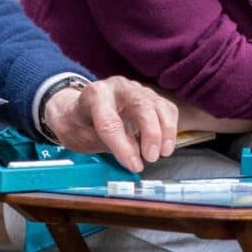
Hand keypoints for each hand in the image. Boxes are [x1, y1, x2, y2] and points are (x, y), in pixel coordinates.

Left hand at [42, 76, 177, 172]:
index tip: (134, 165)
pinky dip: (170, 128)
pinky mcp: (150, 96)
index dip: (122, 145)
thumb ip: (109, 145)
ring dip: (165, 131)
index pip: (110, 120)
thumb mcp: (85, 137)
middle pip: (141, 104)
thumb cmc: (81, 123)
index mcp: (94, 95)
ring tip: (162, 153)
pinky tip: (164, 145)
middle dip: (150, 132)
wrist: (80, 109)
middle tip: (151, 157)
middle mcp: (117, 87)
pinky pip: (167, 108)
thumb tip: (135, 160)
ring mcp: (135, 89)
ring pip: (158, 105)